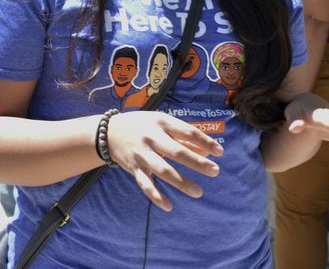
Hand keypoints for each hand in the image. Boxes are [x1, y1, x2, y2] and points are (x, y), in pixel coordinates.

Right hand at [107, 111, 223, 211]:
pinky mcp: (133, 168)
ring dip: (181, 182)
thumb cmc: (143, 126)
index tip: (220, 152)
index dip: (205, 141)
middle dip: (196, 162)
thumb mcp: (161, 123)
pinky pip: (145, 184)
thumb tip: (208, 151)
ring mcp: (141, 154)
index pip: (187, 132)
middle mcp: (151, 137)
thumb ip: (183, 136)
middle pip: (177, 151)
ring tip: (198, 192)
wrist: (108, 132)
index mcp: (161, 122)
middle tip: (215, 171)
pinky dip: (156, 196)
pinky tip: (169, 206)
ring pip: (162, 170)